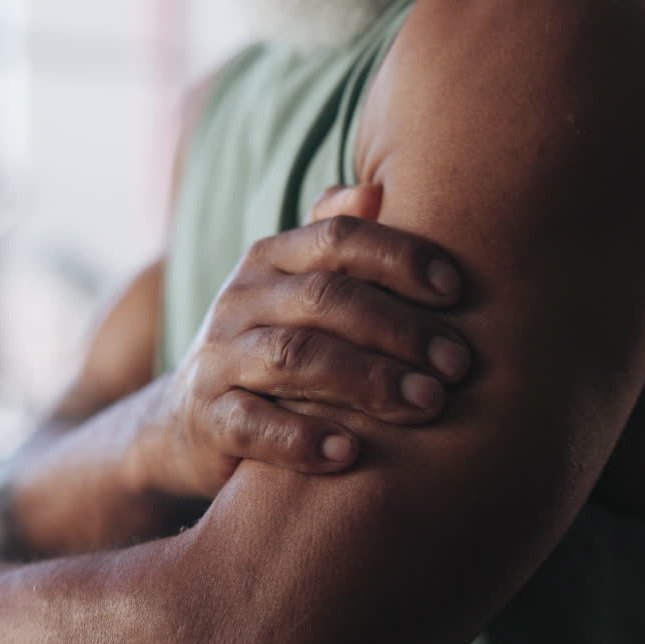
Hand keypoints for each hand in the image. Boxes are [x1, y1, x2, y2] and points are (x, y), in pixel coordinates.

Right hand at [141, 185, 470, 498]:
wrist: (187, 418)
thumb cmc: (272, 341)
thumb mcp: (297, 285)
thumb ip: (335, 240)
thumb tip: (375, 190)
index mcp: (273, 258)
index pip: (338, 239)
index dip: (399, 258)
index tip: (456, 290)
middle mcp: (241, 298)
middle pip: (325, 298)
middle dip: (399, 329)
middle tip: (457, 364)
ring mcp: (219, 357)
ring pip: (293, 357)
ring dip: (367, 382)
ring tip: (425, 405)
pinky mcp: (206, 417)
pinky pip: (251, 423)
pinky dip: (301, 438)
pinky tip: (351, 452)